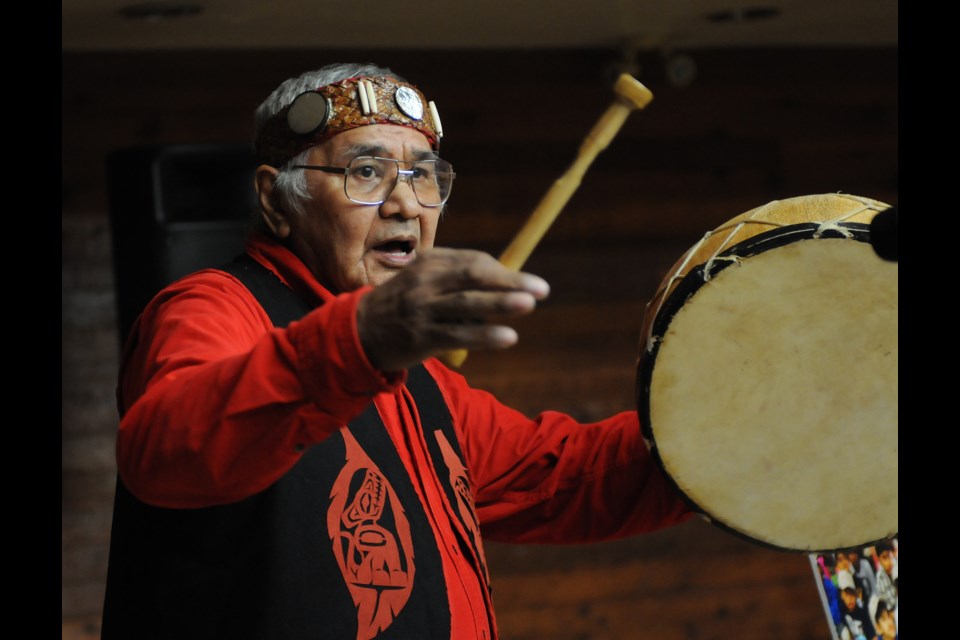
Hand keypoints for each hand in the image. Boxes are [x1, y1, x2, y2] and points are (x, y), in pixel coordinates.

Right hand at [356, 248, 549, 371]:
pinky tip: (508, 337)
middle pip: (473, 277)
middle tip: (541, 289)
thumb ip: (458, 278)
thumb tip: (508, 278)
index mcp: (429, 263)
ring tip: (529, 304)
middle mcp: (425, 282)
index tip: (526, 282)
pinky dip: (484, 335)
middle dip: (509, 281)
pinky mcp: (421, 337)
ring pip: (467, 304)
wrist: (360, 331)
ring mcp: (422, 309)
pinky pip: (458, 335)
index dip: (503, 271)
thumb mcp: (425, 280)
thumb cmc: (405, 304)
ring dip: (500, 303)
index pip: (472, 262)